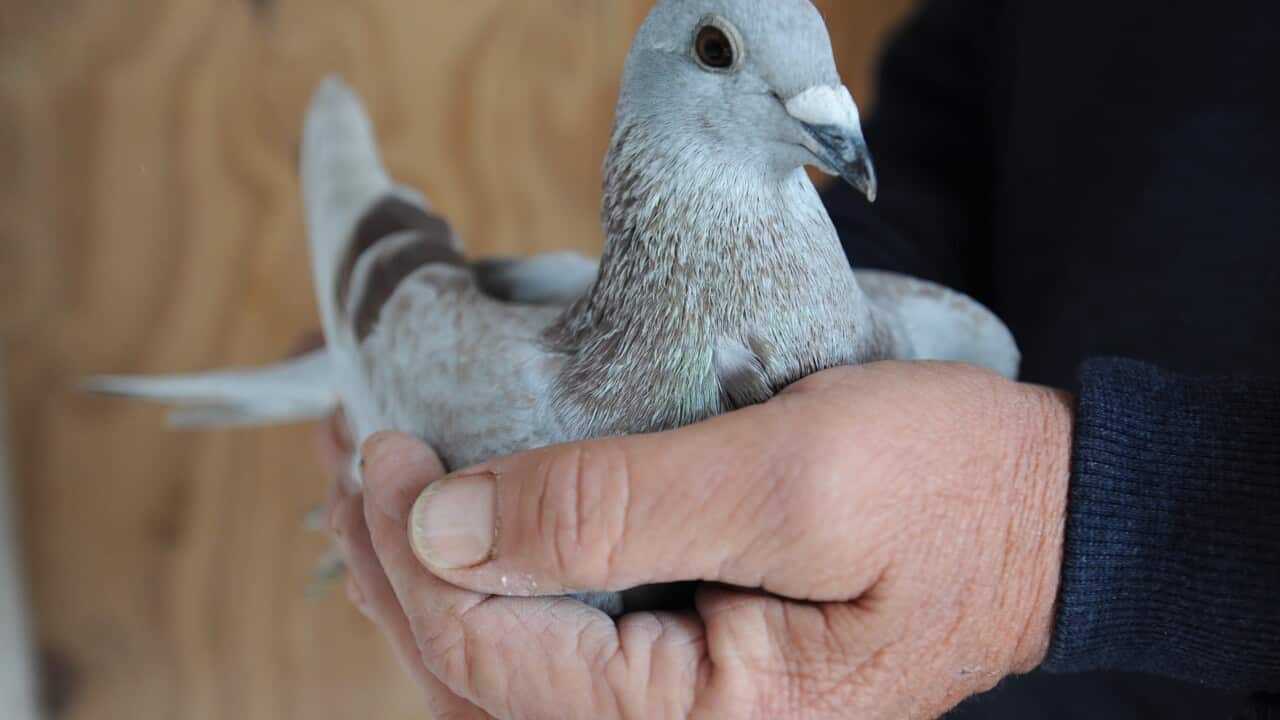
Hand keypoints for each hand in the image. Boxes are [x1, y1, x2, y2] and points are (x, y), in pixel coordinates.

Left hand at [329, 361, 1073, 718]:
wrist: (1043, 516)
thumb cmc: (946, 489)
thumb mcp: (790, 478)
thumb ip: (617, 509)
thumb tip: (447, 528)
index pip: (493, 656)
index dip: (415, 552)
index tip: (382, 449)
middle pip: (478, 676)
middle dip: (394, 568)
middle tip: (347, 461)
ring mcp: (682, 710)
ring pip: (505, 667)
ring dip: (428, 575)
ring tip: (374, 488)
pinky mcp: (688, 668)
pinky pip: (556, 649)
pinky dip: (494, 585)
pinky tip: (460, 529)